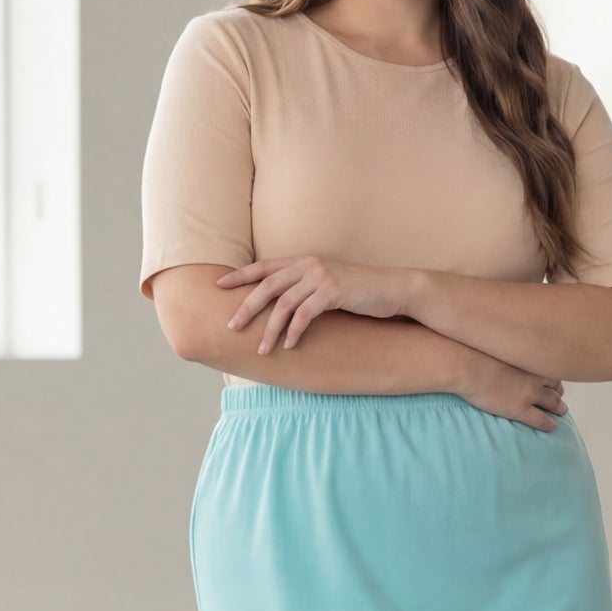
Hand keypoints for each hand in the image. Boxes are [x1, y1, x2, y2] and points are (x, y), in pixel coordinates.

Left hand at [216, 257, 401, 353]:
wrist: (393, 289)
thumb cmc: (360, 292)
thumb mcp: (328, 286)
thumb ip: (306, 289)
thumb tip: (282, 307)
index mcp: (305, 261)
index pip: (265, 267)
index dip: (240, 275)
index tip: (218, 285)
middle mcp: (309, 265)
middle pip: (267, 285)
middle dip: (247, 307)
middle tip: (231, 326)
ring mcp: (321, 277)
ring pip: (284, 303)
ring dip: (270, 329)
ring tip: (261, 349)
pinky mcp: (333, 292)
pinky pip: (305, 314)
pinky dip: (294, 331)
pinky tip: (288, 345)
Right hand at [453, 348, 566, 431]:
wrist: (467, 366)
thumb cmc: (474, 352)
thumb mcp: (495, 345)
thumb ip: (502, 348)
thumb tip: (497, 341)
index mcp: (528, 359)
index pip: (549, 367)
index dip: (552, 374)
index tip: (552, 378)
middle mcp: (534, 376)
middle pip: (555, 385)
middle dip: (559, 391)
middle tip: (560, 395)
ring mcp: (529, 394)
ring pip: (554, 402)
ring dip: (560, 407)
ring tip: (562, 411)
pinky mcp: (520, 409)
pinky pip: (541, 419)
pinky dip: (549, 424)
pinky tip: (552, 427)